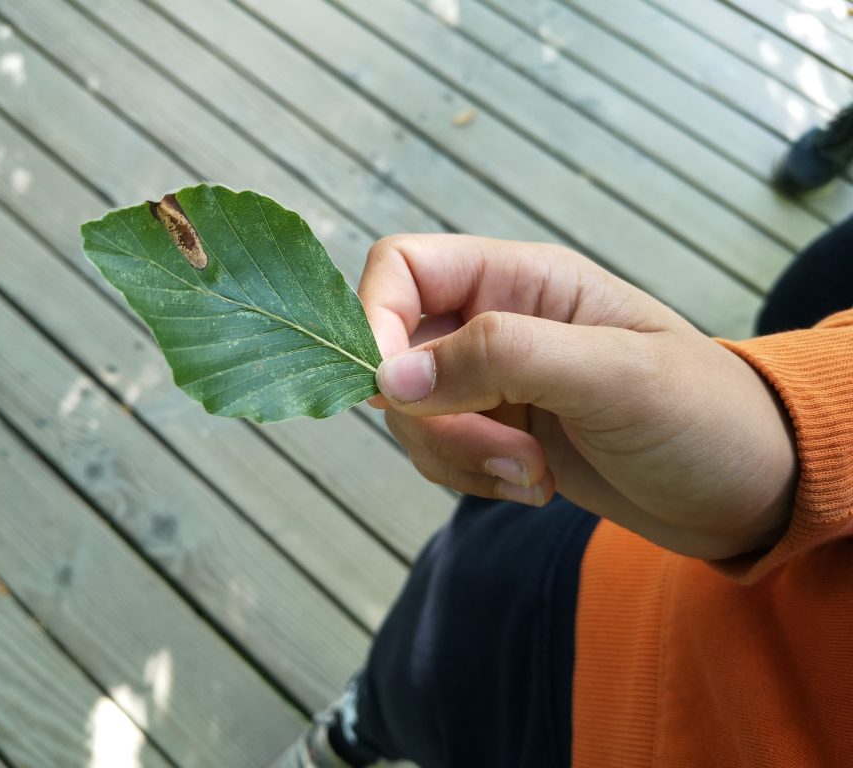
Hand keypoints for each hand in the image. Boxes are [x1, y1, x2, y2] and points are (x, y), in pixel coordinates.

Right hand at [359, 235, 797, 558]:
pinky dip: (468, 479)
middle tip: (508, 454)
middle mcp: (495, 322)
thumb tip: (386, 378)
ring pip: (409, 413)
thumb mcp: (610, 375)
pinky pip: (437, 452)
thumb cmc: (701, 414)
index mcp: (520, 278)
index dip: (373, 319)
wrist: (746, 490)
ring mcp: (492, 382)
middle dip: (433, 417)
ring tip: (533, 476)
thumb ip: (499, 359)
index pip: (402, 268)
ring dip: (455, 456)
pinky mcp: (495, 433)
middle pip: (395, 352)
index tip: (390, 390)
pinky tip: (532, 487)